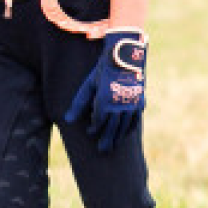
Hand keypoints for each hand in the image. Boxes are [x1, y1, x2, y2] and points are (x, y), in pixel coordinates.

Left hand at [65, 29, 147, 151]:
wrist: (124, 57)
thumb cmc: (103, 70)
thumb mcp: (88, 85)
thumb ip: (78, 104)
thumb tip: (67, 121)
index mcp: (104, 100)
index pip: (98, 121)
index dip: (93, 128)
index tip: (89, 132)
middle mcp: (119, 104)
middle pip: (112, 128)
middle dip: (106, 139)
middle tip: (102, 150)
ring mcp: (131, 103)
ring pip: (124, 126)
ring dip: (118, 137)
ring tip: (112, 146)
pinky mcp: (140, 102)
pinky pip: (134, 120)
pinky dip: (129, 128)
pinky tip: (124, 134)